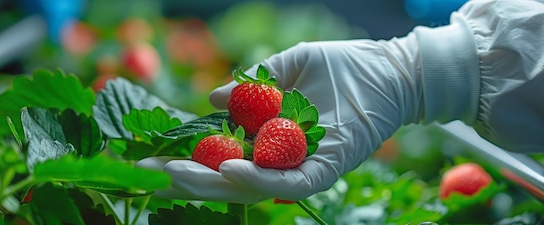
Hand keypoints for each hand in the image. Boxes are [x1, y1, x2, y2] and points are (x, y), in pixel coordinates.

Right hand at [138, 37, 421, 203]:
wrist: (388, 68)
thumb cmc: (341, 67)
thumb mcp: (289, 67)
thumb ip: (253, 86)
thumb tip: (212, 98)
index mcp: (270, 140)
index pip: (224, 158)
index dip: (190, 159)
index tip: (155, 155)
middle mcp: (284, 160)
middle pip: (232, 180)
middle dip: (192, 179)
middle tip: (156, 171)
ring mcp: (304, 168)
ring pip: (255, 188)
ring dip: (216, 184)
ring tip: (180, 174)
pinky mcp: (327, 169)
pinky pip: (290, 183)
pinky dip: (260, 179)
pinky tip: (231, 167)